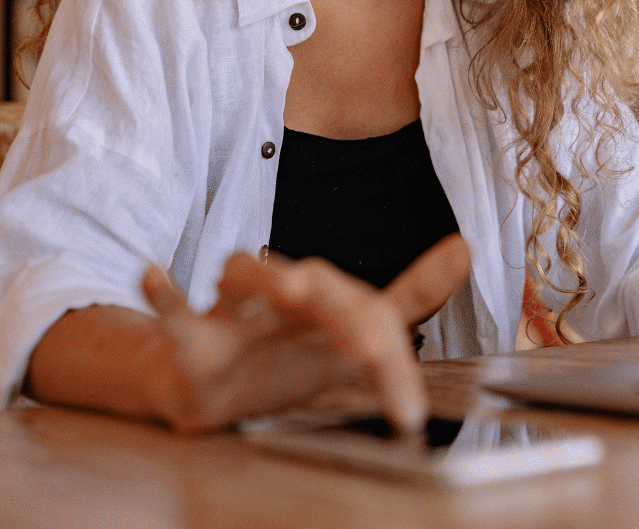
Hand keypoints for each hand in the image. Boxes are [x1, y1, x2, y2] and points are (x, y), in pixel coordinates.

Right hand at [141, 233, 469, 433]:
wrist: (211, 382)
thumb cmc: (287, 353)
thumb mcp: (352, 333)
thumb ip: (411, 295)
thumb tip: (465, 247)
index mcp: (326, 298)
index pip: (367, 308)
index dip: (391, 356)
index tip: (407, 411)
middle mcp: (284, 295)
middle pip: (317, 285)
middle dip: (346, 312)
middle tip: (371, 345)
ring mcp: (236, 314)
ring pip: (245, 275)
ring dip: (269, 281)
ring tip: (293, 289)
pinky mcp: (192, 341)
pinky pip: (173, 315)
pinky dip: (165, 296)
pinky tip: (155, 277)